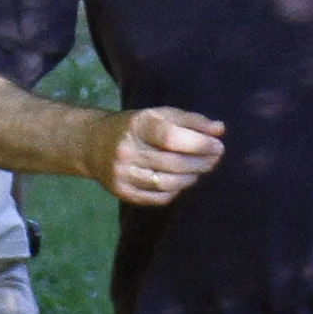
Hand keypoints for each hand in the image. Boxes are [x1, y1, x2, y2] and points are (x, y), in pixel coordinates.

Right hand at [90, 107, 225, 206]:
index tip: (217, 146)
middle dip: (200, 163)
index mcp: (137, 125)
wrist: (92, 144)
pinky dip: (175, 191)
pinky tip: (180, 181)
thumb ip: (191, 121)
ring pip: (166, 183)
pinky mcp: (121, 191)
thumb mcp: (159, 115)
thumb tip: (219, 130)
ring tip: (198, 170)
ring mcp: (122, 173)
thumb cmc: (135, 127)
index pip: (171, 137)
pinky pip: (157, 198)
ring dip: (190, 178)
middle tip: (214, 159)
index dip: (199, 144)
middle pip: (172, 163)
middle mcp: (126, 150)